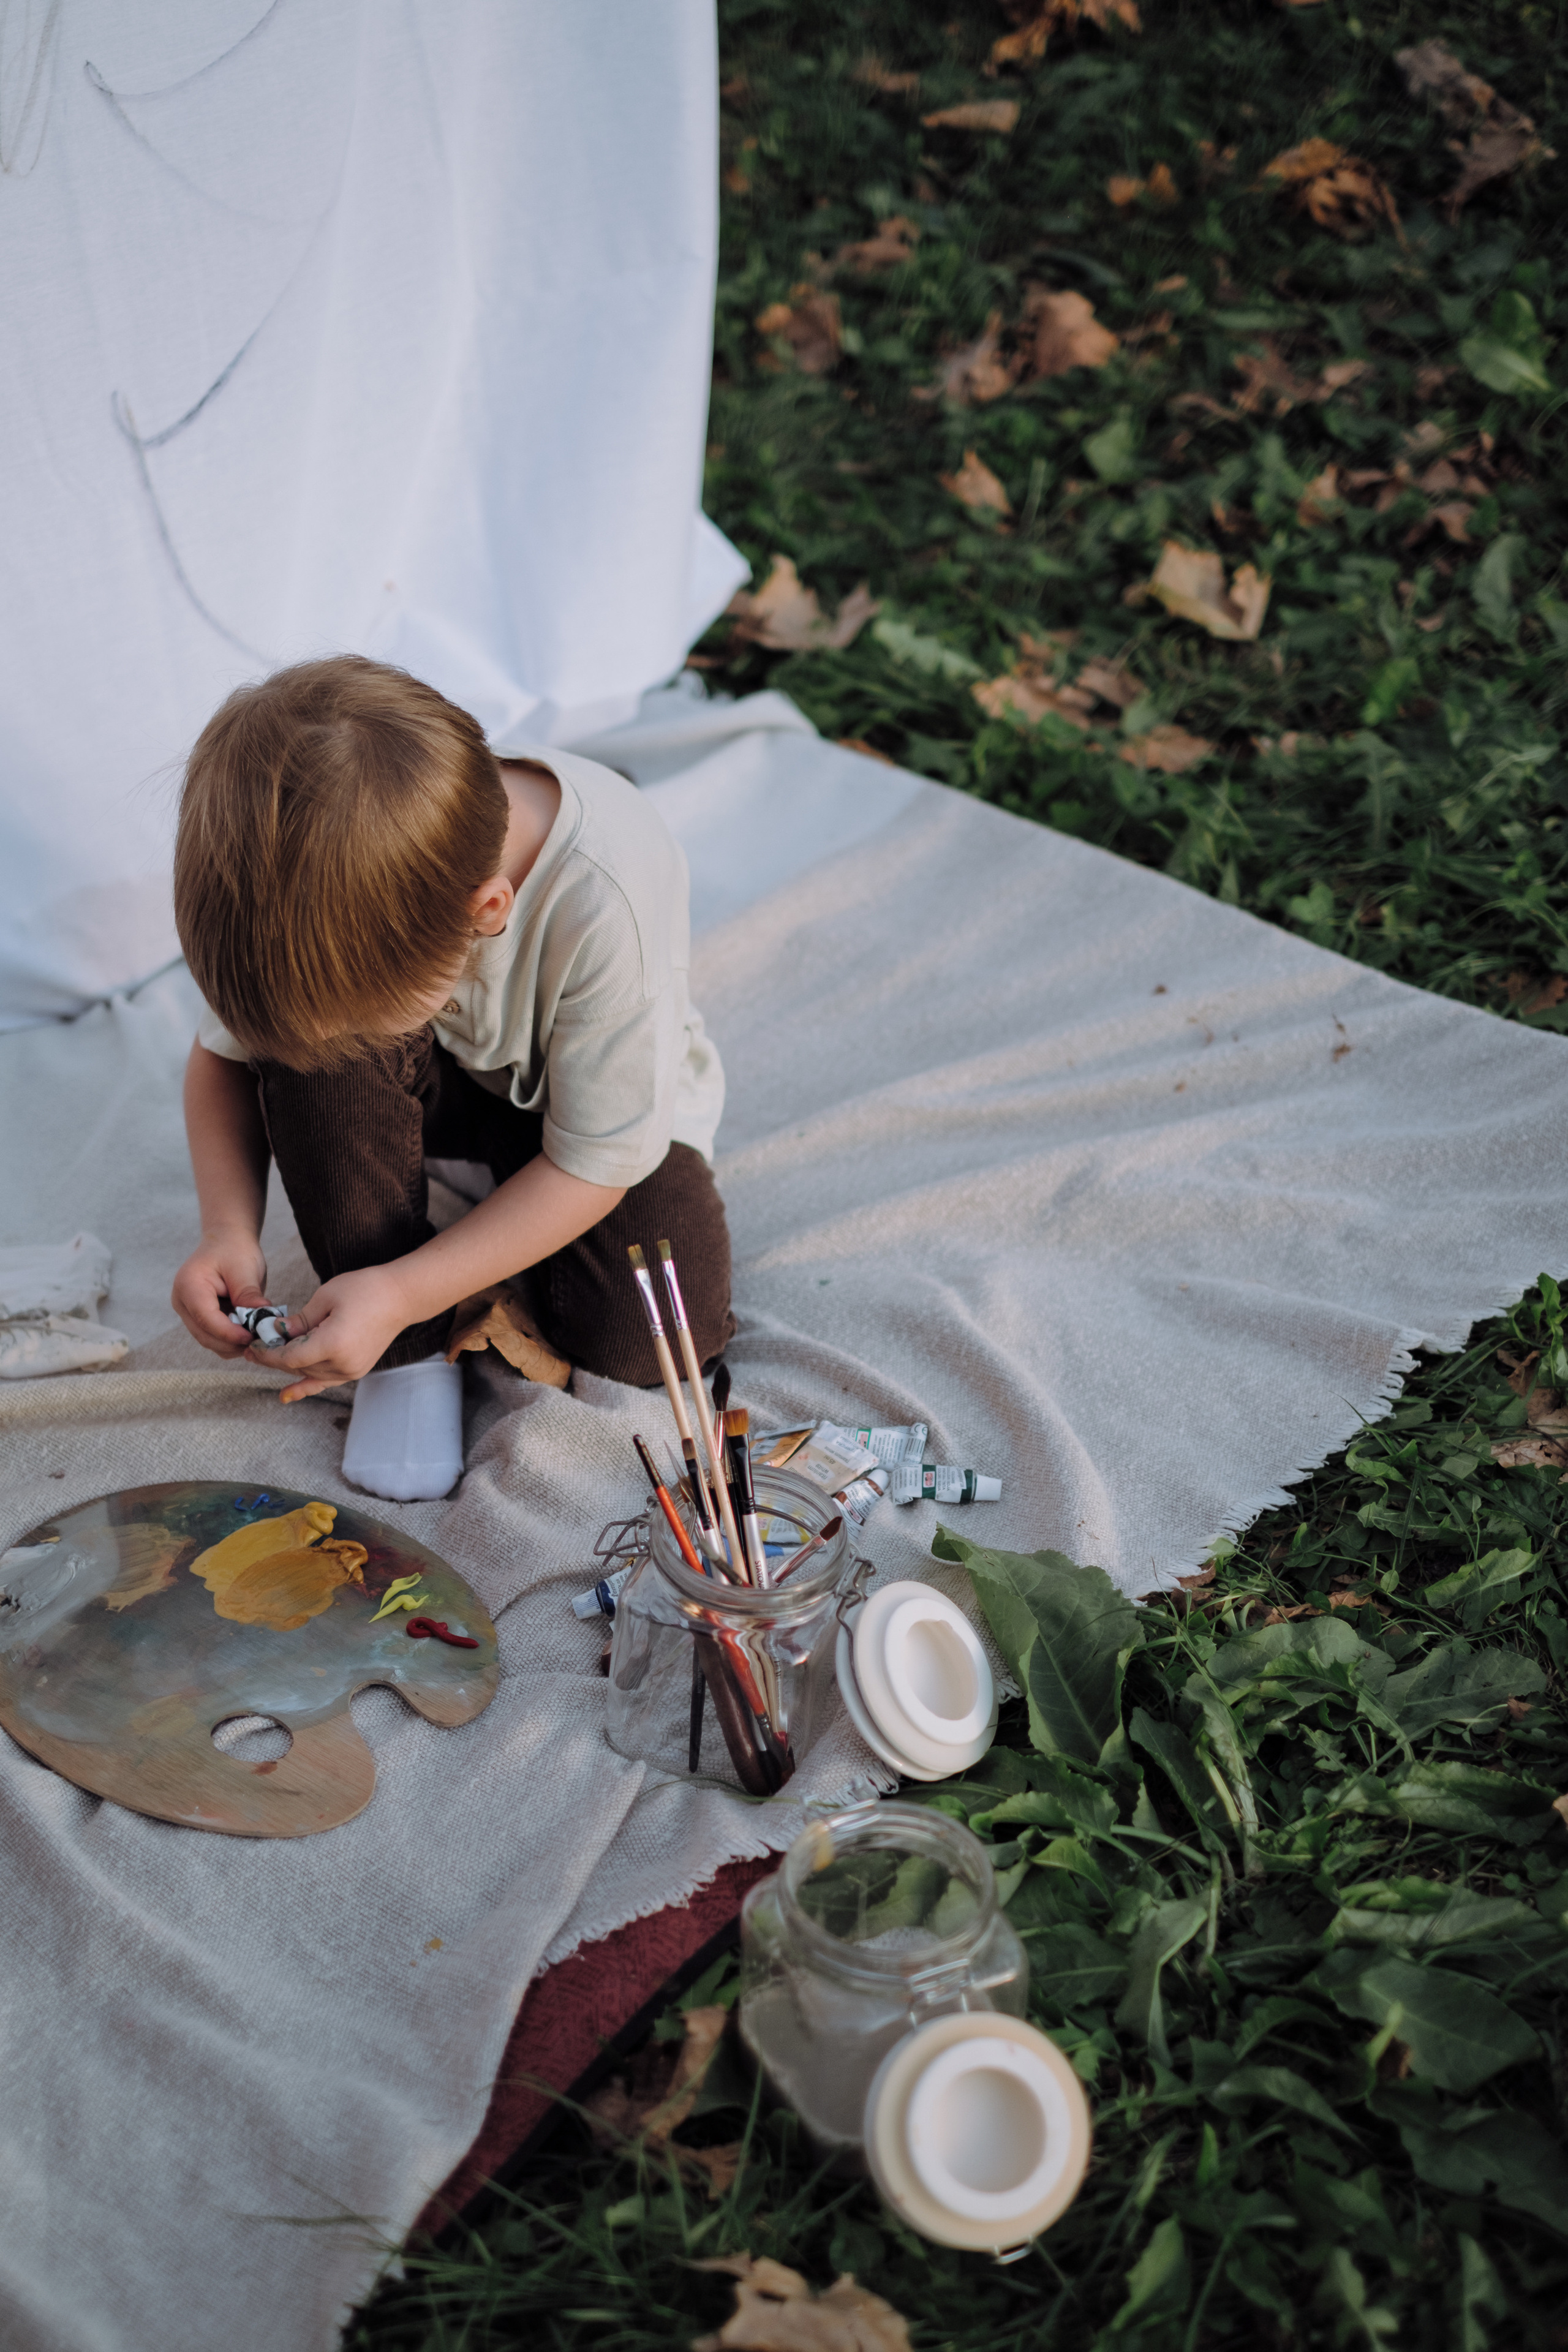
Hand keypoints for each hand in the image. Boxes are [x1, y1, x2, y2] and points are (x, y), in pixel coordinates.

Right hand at [172, 1232, 269, 1356]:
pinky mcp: (199, 1319)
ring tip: (257, 1339)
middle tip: (259, 1343)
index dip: (228, 1333)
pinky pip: (214, 1337)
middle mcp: (182, 1302)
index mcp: (189, 1285)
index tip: (251, 1337)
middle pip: (205, 1335)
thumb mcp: (244, 1268)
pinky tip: (249, 1335)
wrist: (226, 1241)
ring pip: (209, 1340)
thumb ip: (249, 1295)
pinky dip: (231, 1341)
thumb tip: (261, 1321)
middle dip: (232, 1343)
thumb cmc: (234, 1250)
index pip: (206, 1318)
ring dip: (233, 1345)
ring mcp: (189, 1312)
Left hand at [256, 1265, 413, 1401]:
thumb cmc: (366, 1289)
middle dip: (273, 1358)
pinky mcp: (355, 1370)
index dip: (268, 1354)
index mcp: (333, 1344)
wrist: (400, 1297)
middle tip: (253, 1348)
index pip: (290, 1357)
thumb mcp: (326, 1297)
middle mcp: (342, 1364)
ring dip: (288, 1366)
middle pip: (297, 1367)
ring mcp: (351, 1370)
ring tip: (265, 1357)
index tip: (252, 1346)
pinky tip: (286, 1396)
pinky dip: (305, 1388)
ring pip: (308, 1374)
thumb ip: (299, 1321)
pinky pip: (325, 1382)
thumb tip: (275, 1333)